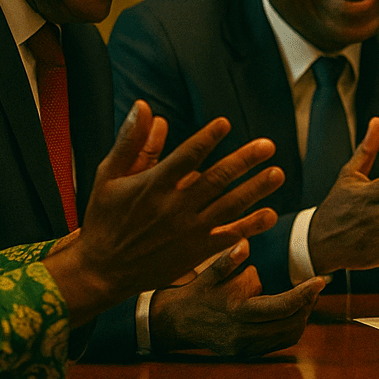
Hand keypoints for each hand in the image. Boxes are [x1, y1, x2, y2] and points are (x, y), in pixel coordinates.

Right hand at [44, 100, 285, 324]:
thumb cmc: (104, 218)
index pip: (185, 157)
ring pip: (227, 207)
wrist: (101, 272)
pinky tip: (269, 214)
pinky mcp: (194, 252)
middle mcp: (173, 208)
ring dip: (254, 190)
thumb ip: (131, 142)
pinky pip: (227, 237)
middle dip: (243, 162)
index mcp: (152, 186)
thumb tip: (145, 106)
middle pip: (215, 180)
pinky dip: (249, 227)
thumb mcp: (108, 176)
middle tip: (268, 145)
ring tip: (277, 173)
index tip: (225, 124)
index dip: (206, 139)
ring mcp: (187, 232)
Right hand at [150, 239, 325, 357]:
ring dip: (301, 317)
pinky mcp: (245, 353)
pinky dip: (290, 327)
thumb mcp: (209, 273)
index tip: (320, 280)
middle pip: (290, 324)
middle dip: (307, 305)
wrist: (176, 323)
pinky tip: (290, 311)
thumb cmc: (196, 292)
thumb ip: (227, 260)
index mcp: (237, 312)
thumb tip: (244, 244)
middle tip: (314, 286)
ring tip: (305, 297)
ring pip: (287, 336)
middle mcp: (243, 334)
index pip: (281, 306)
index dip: (304, 294)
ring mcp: (245, 347)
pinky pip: (278, 343)